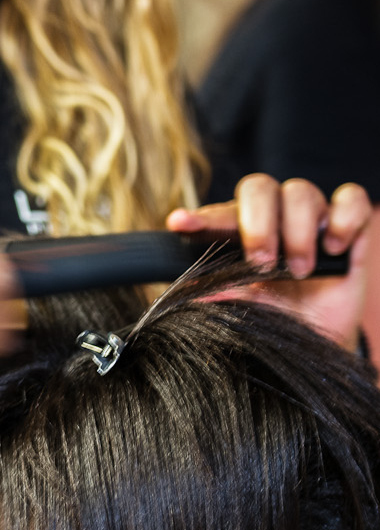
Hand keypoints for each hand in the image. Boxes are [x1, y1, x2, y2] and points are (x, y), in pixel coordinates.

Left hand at [166, 175, 371, 350]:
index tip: (179, 224)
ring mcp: (313, 219)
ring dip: (298, 233)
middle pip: (259, 187)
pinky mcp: (350, 227)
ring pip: (301, 192)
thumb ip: (217, 298)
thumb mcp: (243, 312)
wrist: (318, 342)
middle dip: (258, 224)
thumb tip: (184, 296)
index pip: (219, 215)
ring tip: (300, 271)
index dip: (200, 218)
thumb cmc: (275, 319)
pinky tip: (334, 248)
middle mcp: (275, 217)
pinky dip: (342, 219)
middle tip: (262, 263)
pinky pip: (351, 199)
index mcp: (241, 233)